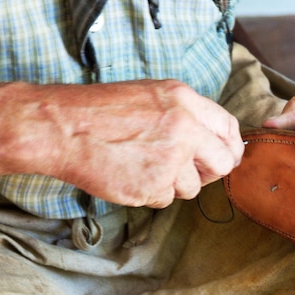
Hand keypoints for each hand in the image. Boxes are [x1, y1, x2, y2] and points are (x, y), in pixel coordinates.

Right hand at [0, 80, 243, 207]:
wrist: (63, 127)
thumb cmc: (102, 110)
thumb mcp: (153, 95)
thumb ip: (187, 114)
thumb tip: (213, 139)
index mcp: (185, 101)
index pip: (229, 128)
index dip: (230, 147)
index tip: (224, 157)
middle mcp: (185, 128)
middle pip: (223, 163)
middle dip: (210, 172)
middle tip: (191, 172)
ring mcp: (170, 159)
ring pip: (193, 187)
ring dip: (173, 184)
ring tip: (144, 166)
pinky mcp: (153, 185)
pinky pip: (165, 199)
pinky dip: (150, 193)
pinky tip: (131, 175)